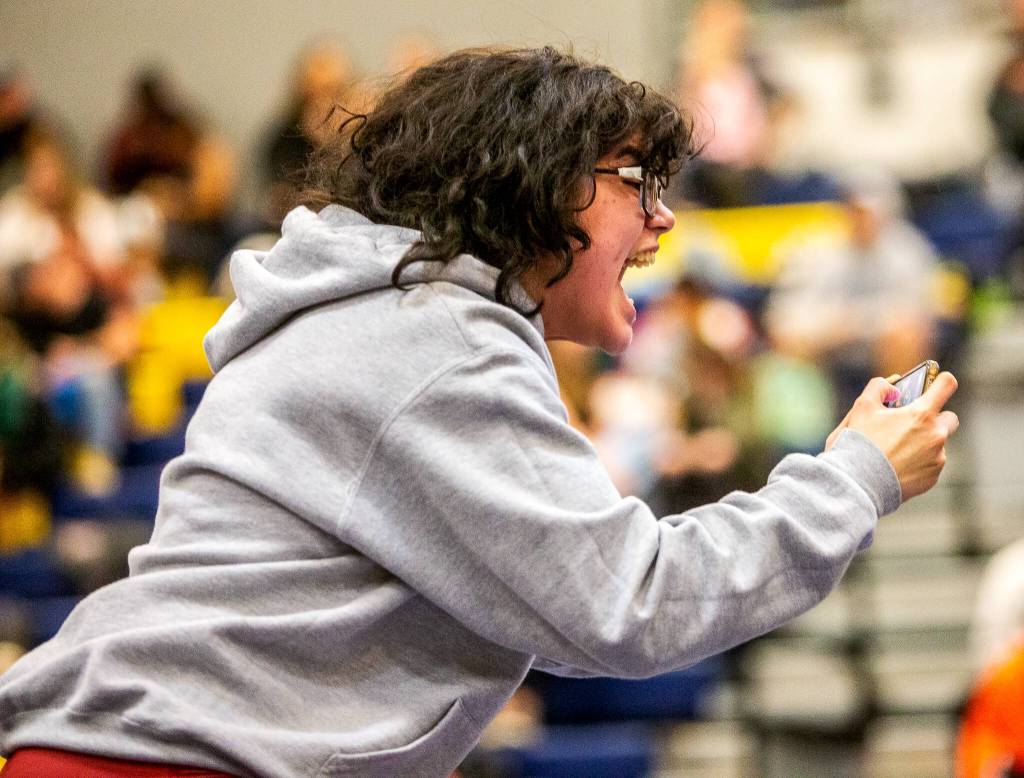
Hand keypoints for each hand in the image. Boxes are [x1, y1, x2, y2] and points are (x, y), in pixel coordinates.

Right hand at [826, 372, 959, 501]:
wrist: (858, 483)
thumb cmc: (859, 444)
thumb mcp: (861, 407)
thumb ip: (879, 388)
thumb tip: (892, 387)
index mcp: (922, 414)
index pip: (946, 385)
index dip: (940, 381)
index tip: (935, 383)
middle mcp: (936, 435)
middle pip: (949, 417)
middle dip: (934, 417)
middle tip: (911, 423)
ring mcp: (937, 458)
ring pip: (938, 443)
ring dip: (924, 442)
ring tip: (896, 450)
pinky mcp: (932, 478)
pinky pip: (931, 464)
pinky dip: (919, 462)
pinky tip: (897, 465)